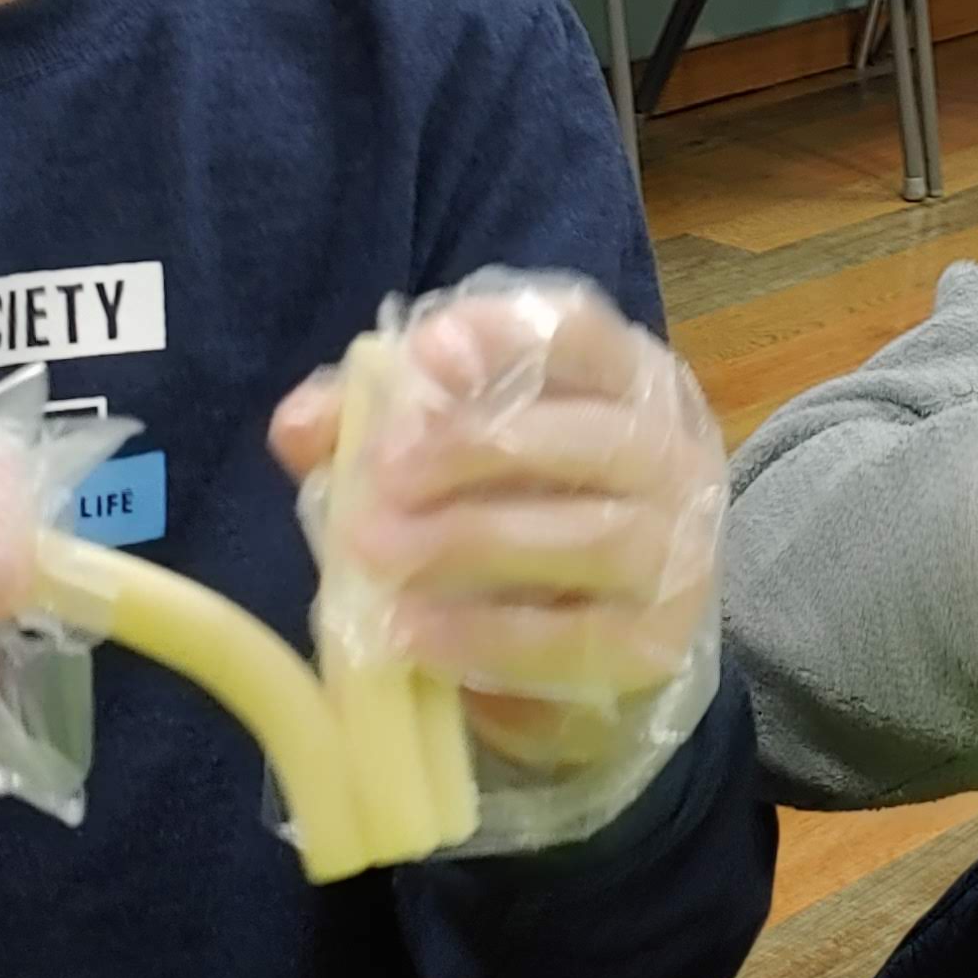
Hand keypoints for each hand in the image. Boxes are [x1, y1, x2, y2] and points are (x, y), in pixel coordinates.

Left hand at [271, 281, 722, 773]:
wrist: (598, 640)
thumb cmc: (517, 512)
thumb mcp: (447, 452)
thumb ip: (373, 424)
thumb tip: (301, 426)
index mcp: (625, 379)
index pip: (580, 334)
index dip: (502, 338)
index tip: (421, 357)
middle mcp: (670, 453)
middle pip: (585, 435)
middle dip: (472, 450)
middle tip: (380, 480)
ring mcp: (676, 550)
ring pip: (588, 536)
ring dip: (470, 542)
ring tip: (378, 559)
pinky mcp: (657, 643)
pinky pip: (575, 637)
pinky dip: (487, 636)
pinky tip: (414, 635)